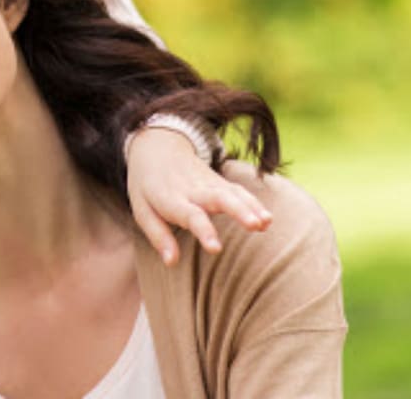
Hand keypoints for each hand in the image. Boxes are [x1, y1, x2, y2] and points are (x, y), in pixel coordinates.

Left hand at [127, 126, 271, 264]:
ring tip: (266, 223)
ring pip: (233, 192)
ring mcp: (209, 183)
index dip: (204, 231)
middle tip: (254, 225)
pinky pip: (239, 191)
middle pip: (218, 198)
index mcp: (171, 198)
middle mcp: (193, 189)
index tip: (216, 248)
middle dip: (237, 211)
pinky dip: (254, 202)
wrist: (157, 148)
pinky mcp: (219, 182)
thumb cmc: (147, 186)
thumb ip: (158, 237)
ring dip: (251, 207)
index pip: (190, 215)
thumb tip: (171, 263)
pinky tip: (268, 219)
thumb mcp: (142, 210)